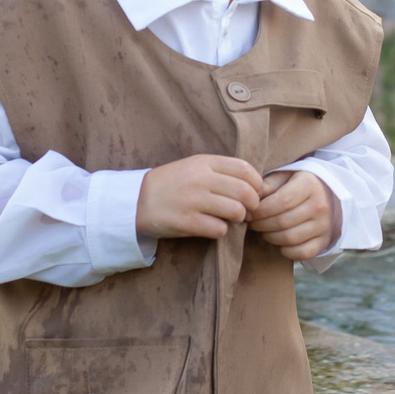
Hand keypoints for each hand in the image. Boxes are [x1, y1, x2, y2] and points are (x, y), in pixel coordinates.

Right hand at [136, 154, 262, 241]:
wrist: (137, 200)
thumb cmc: (173, 183)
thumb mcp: (195, 166)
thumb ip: (222, 171)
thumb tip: (256, 186)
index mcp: (205, 162)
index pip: (245, 169)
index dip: (257, 184)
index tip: (254, 193)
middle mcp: (201, 179)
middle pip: (245, 192)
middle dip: (252, 205)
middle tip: (246, 210)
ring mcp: (193, 201)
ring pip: (236, 212)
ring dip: (237, 219)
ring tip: (228, 218)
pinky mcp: (187, 222)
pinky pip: (219, 229)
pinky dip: (220, 231)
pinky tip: (212, 226)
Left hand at [250, 170, 340, 262]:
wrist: (324, 196)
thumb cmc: (295, 185)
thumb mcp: (283, 177)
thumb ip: (267, 185)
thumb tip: (252, 200)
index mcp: (310, 185)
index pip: (282, 201)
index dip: (261, 210)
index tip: (249, 213)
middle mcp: (320, 205)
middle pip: (283, 222)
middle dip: (261, 225)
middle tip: (252, 223)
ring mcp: (324, 225)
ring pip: (289, 239)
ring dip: (270, 237)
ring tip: (263, 230)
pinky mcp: (324, 241)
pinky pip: (301, 253)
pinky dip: (285, 251)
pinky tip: (278, 241)